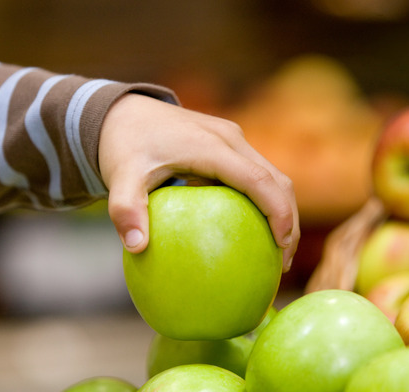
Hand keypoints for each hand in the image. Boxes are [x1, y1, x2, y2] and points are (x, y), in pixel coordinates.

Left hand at [99, 93, 299, 271]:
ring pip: (273, 176)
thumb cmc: (122, 145)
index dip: (278, 212)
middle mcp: (230, 139)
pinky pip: (257, 175)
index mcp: (212, 146)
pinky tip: (253, 232)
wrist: (121, 112)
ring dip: (282, 211)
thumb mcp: (119, 176)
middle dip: (289, 220)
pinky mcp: (229, 144)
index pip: (259, 180)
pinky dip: (265, 202)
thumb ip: (125, 209)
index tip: (281, 246)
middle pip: (278, 180)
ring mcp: (232, 139)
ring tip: (277, 253)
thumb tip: (136, 247)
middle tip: (283, 263)